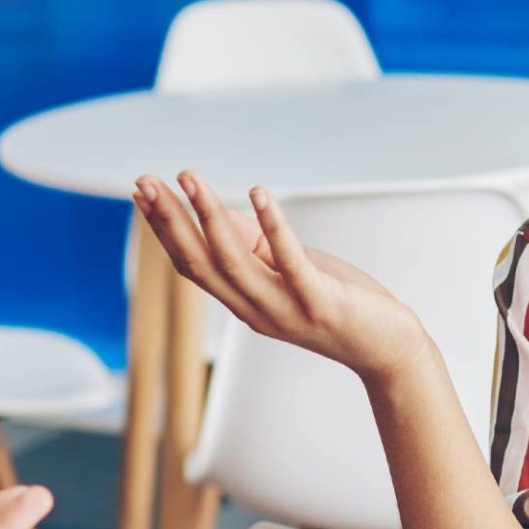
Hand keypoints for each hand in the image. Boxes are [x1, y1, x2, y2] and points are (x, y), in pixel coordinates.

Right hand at [133, 171, 431, 386]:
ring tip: (188, 177)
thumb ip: (256, 246)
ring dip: (207, 215)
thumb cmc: (340, 304)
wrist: (387, 351)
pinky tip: (258, 192)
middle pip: (200, 262)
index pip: (192, 264)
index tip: (141, 192)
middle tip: (144, 181)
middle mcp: (254, 310)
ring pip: (233, 260)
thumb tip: (218, 213)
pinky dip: (272, 225)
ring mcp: (285, 308)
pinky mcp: (319, 301)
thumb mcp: (290, 270)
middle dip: (170, 220)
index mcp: (244, 302)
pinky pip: (289, 260)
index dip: (164, 230)